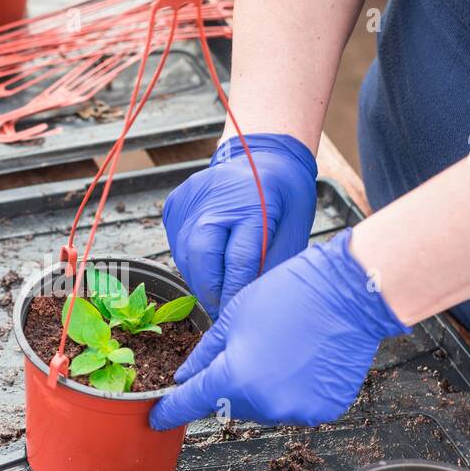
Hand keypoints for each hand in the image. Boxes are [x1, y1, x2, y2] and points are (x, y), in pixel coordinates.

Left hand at [150, 230, 409, 430]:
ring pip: (263, 408)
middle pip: (230, 404)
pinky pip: (295, 407)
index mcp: (235, 378)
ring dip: (261, 389)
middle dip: (228, 383)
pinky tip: (303, 362)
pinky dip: (292, 391)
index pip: (192, 402)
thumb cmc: (291, 294)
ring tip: (280, 350)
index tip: (158, 418)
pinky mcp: (324, 412)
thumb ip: (206, 354)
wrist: (349, 292)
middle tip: (247, 349)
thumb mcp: (235, 317)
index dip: (171, 410)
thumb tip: (186, 376)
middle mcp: (265, 404)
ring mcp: (297, 411)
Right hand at [162, 133, 317, 317]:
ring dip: (198, 278)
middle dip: (209, 290)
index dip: (234, 292)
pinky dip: (190, 260)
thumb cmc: (286, 197)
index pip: (238, 260)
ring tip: (215, 290)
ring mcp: (191, 197)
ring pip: (184, 253)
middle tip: (220, 309)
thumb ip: (270, 267)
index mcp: (253, 204)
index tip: (234, 314)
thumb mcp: (293, 233)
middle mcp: (216, 198)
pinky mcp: (176, 202)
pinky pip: (176, 242)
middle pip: (201, 256)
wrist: (265, 156)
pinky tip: (207, 263)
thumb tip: (247, 303)